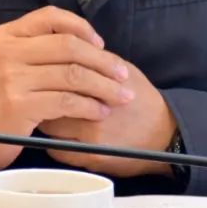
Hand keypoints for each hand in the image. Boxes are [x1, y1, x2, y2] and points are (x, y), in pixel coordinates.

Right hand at [0, 6, 134, 171]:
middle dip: (102, 60)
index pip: (51, 17)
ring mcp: (11, 77)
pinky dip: (89, 105)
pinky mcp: (19, 105)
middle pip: (68, 46)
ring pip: (72, 74)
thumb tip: (88, 43)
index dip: (82, 28)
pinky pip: (65, 100)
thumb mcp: (7, 62)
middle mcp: (6, 51)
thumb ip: (37, 48)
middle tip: (123, 74)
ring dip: (103, 86)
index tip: (101, 44)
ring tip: (120, 95)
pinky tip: (100, 110)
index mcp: (6, 34)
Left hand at [39, 59, 175, 176]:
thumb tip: (64, 49)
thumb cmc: (141, 99)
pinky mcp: (90, 157)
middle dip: (43, 98)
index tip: (45, 77)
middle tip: (42, 96)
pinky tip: (59, 136)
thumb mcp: (123, 70)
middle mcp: (94, 111)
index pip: (57, 76)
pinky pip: (56, 150)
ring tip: (49, 116)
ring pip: (49, 127)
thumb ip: (93, 60)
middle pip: (49, 101)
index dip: (48, 75)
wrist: (164, 134)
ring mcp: (91, 137)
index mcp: (101, 84)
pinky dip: (53, 142)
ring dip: (45, 121)